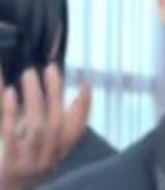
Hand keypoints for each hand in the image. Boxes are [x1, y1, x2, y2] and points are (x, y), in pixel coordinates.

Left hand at [0, 65, 90, 189]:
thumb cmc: (16, 166)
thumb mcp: (36, 147)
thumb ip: (49, 124)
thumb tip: (70, 101)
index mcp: (56, 155)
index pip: (76, 131)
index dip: (84, 108)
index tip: (85, 85)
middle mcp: (47, 160)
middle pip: (56, 123)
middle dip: (56, 93)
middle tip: (50, 68)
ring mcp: (27, 164)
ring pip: (38, 126)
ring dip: (35, 96)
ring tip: (29, 73)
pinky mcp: (7, 166)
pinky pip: (10, 134)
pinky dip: (13, 111)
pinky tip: (10, 92)